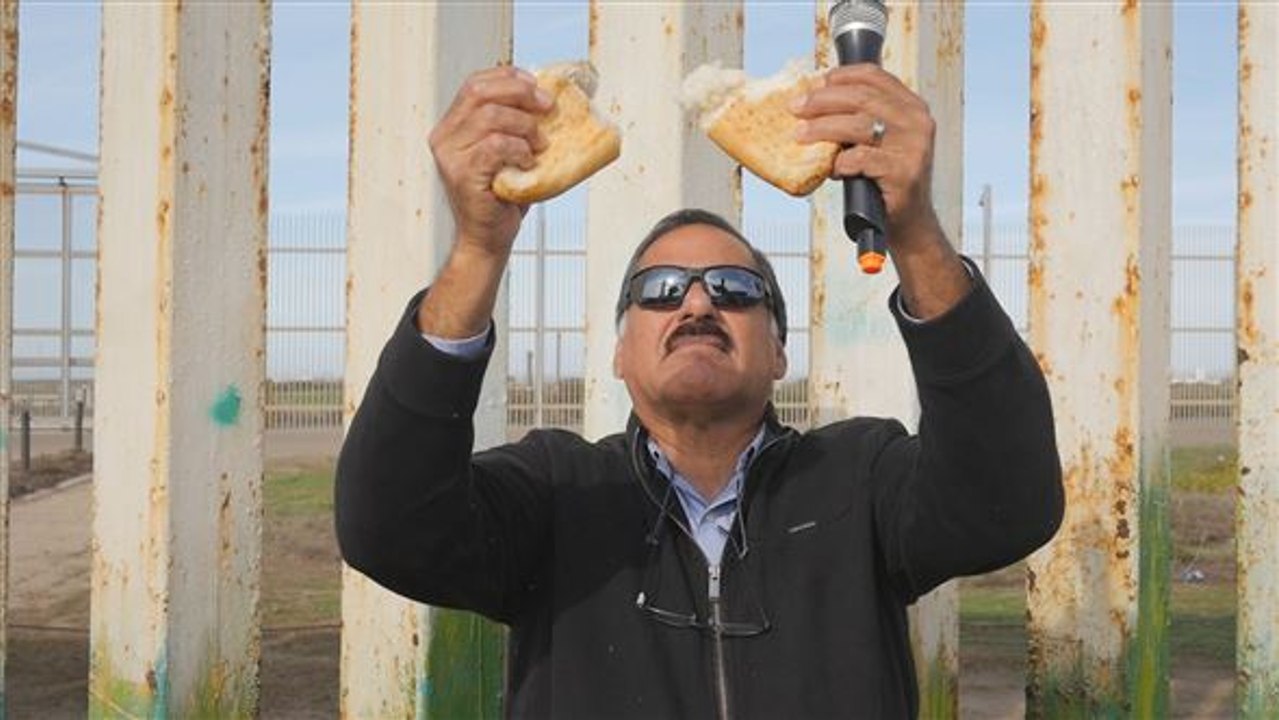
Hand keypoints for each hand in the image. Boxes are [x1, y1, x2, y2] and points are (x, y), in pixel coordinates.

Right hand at [429, 65, 551, 257]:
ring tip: (540, 144)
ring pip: (490, 117)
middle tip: (548, 107)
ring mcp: (450, 156)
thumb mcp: (509, 151)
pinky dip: (519, 150)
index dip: (508, 77)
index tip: (536, 85)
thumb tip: (549, 99)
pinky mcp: (462, 174)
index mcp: (453, 126)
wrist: (488, 239)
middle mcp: (445, 137)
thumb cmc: (502, 197)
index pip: (475, 83)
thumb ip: (515, 124)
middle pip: (480, 92)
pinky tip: (528, 163)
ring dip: (525, 126)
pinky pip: (495, 146)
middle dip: (520, 93)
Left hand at [792, 64, 941, 250]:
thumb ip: (859, 118)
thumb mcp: (878, 140)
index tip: (815, 83)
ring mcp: (913, 147)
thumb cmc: (885, 179)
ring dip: (823, 128)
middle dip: (823, 100)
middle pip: (862, 98)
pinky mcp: (904, 172)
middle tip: (796, 108)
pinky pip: (861, 159)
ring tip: (800, 135)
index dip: (841, 76)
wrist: (909, 221)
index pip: (875, 77)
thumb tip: (812, 100)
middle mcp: (917, 122)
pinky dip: (839, 162)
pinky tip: (830, 169)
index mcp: (912, 107)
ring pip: (859, 126)